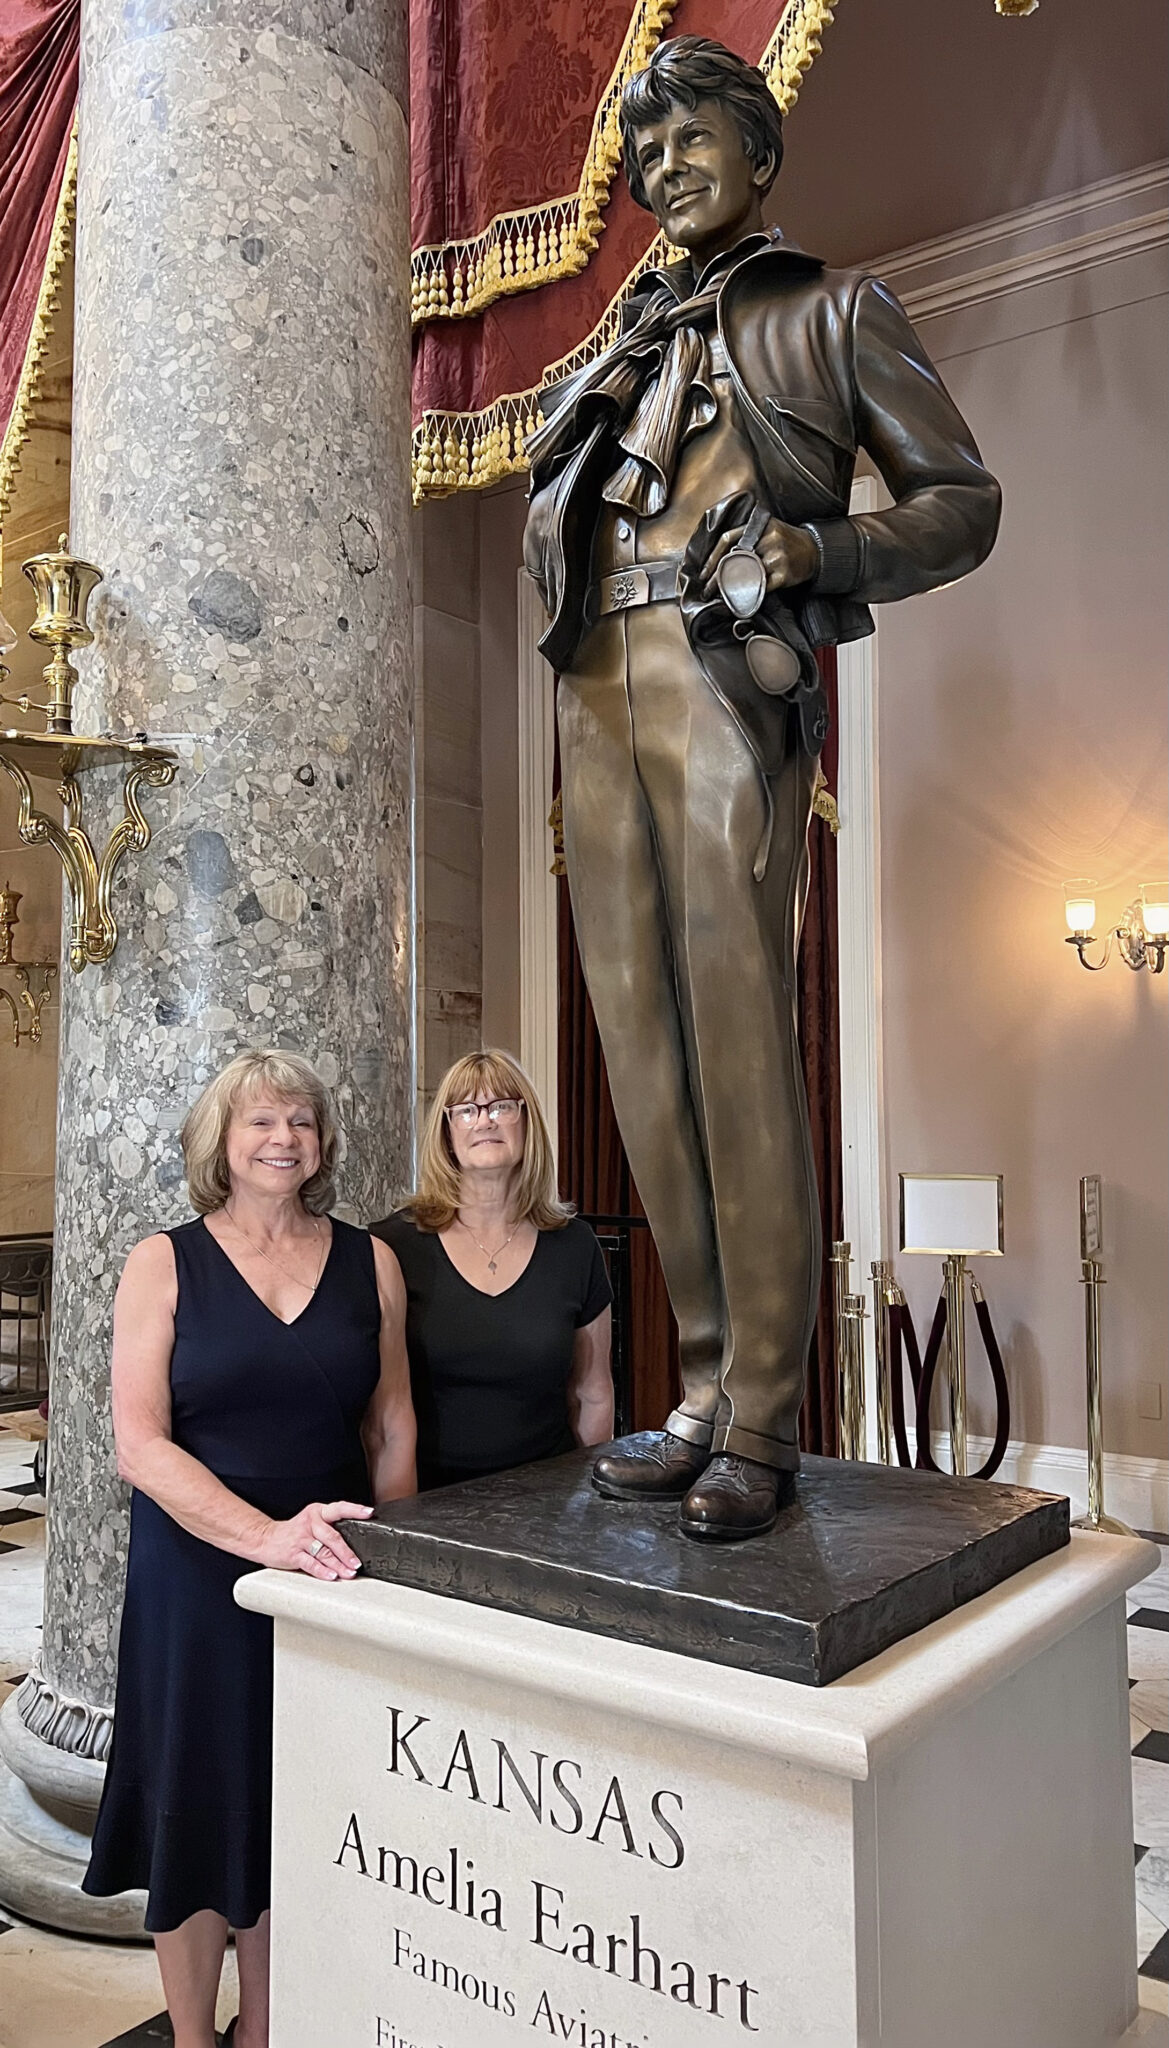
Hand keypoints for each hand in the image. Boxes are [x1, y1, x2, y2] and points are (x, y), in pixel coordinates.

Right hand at [256, 1500, 372, 1580]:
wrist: (265, 1539)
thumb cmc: (295, 1532)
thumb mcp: (312, 1522)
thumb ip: (330, 1527)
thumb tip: (358, 1541)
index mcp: (318, 1511)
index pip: (339, 1508)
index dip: (354, 1510)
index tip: (369, 1513)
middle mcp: (310, 1523)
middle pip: (333, 1536)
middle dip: (347, 1552)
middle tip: (357, 1563)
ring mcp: (301, 1538)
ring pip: (324, 1552)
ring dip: (338, 1565)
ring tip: (349, 1573)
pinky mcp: (293, 1554)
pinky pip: (311, 1563)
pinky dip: (322, 1571)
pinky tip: (331, 1576)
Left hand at [702, 517, 818, 598]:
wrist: (814, 551)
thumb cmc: (786, 542)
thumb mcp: (768, 530)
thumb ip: (748, 537)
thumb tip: (720, 559)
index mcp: (761, 526)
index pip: (728, 539)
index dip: (712, 558)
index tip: (704, 574)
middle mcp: (769, 539)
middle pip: (734, 559)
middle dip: (717, 578)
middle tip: (707, 590)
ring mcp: (777, 557)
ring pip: (746, 575)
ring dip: (730, 589)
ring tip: (721, 597)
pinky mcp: (784, 574)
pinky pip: (761, 588)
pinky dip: (750, 595)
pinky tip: (743, 600)